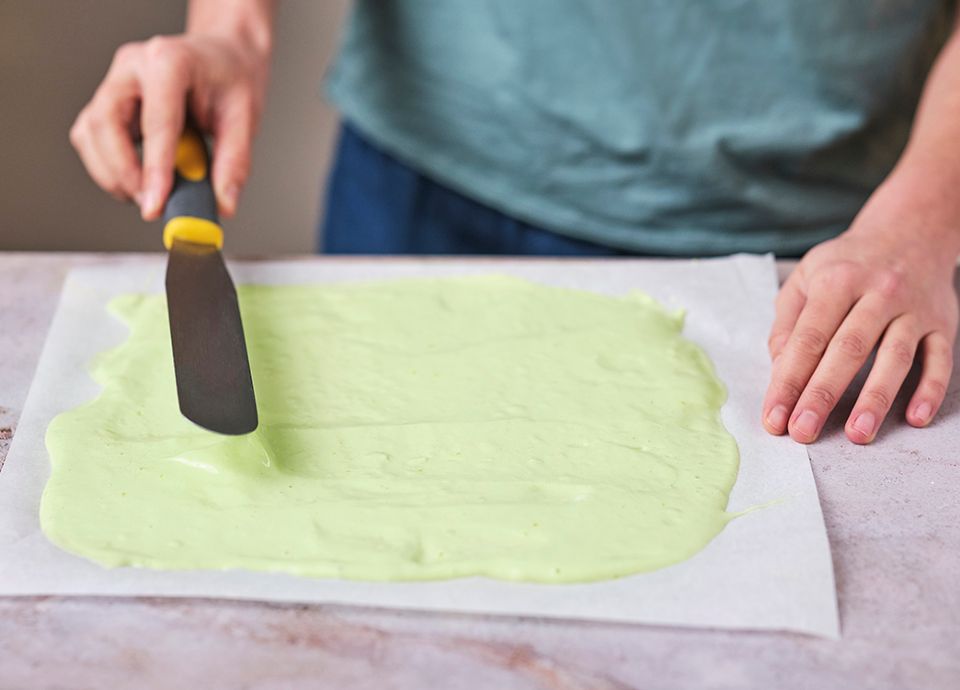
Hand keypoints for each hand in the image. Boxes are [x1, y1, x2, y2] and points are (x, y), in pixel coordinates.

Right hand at [69, 32, 269, 219]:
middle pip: (105, 124)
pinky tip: (138, 180)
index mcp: (170, 61)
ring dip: (112, 174)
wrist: (222, 58)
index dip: (154, 168)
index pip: (156, 121)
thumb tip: (223, 204)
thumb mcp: (245, 118)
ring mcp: (115, 82)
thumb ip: (234, 162)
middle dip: (123, 173)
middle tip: (151, 205)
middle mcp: (133, 66)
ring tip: (148, 196)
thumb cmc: (231, 80)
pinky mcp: (106, 102)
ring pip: (89, 133)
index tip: (155, 205)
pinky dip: (108, 167)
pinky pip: (90, 139)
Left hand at [762, 183, 958, 444]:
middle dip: (823, 394)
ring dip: (876, 398)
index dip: (788, 380)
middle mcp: (877, 292)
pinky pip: (940, 358)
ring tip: (857, 435)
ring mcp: (914, 308)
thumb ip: (788, 323)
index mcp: (835, 281)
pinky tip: (916, 418)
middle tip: (804, 432)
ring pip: (896, 357)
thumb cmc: (846, 264)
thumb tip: (779, 367)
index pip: (807, 338)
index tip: (775, 416)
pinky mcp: (943, 322)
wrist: (910, 230)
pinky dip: (931, 389)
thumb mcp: (806, 277)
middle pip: (848, 350)